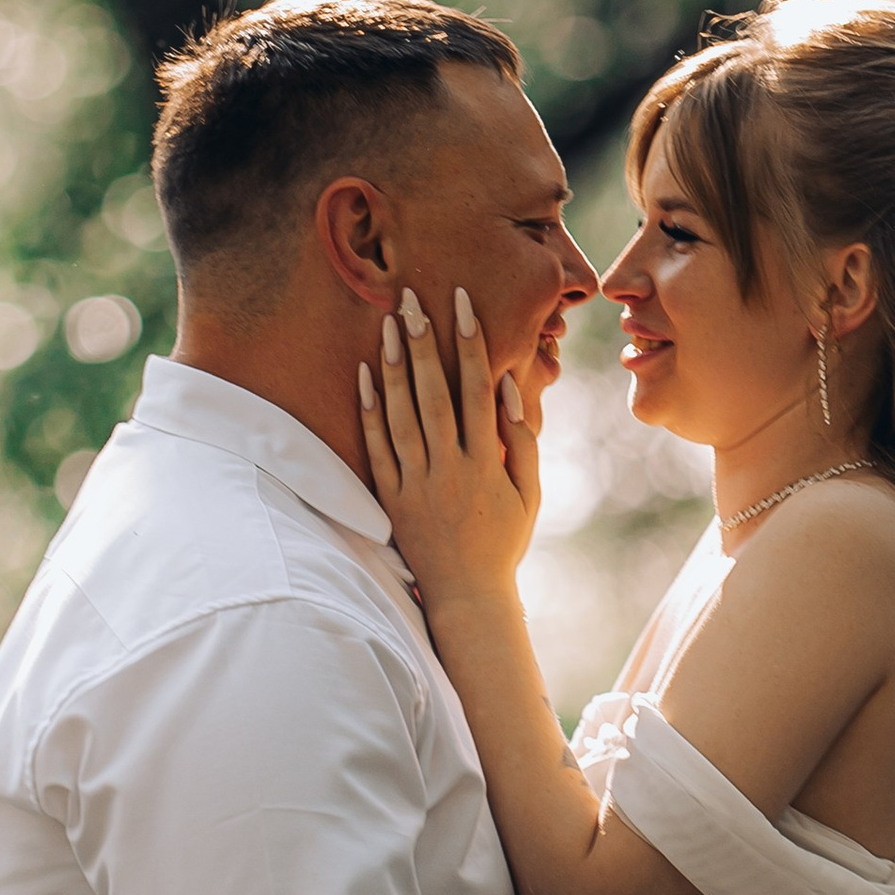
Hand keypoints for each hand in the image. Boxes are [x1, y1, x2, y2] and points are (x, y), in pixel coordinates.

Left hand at [360, 283, 540, 605]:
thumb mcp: (529, 492)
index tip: (461, 304)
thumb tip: (508, 386)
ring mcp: (417, 482)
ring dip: (395, 366)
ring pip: (401, 414)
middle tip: (413, 299)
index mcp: (487, 462)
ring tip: (389, 324)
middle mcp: (450, 467)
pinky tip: (365, 375)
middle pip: (433, 393)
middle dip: (424, 342)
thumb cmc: (504, 540)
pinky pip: (377, 447)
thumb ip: (521, 438)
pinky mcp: (392, 497)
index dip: (469, 343)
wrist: (468, 596)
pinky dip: (370, 410)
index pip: (477, 389)